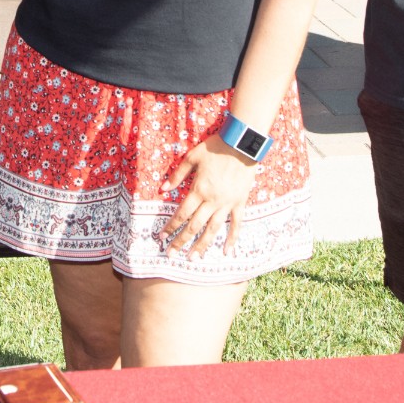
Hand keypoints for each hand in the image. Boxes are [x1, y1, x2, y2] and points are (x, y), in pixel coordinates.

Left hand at [161, 136, 257, 257]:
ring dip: (202, 245)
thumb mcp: (192, 157)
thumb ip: (177, 174)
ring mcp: (227, 204)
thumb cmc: (215, 148)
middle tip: (171, 254)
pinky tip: (227, 252)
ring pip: (213, 229)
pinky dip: (232, 238)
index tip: (161, 237)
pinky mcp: (240, 203)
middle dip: (181, 241)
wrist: (242, 144)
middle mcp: (212, 201)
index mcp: (199, 190)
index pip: (181, 214)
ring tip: (193, 258)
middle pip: (194, 226)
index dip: (170, 227)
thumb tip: (162, 189)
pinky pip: (237, 224)